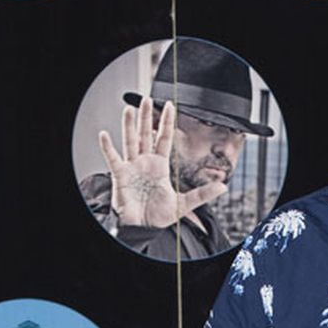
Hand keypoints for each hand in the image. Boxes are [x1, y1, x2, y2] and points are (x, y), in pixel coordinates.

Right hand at [98, 98, 226, 228]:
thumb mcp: (184, 204)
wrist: (143, 228)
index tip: (170, 105)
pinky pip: (113, 158)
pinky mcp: (120, 176)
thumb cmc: (158, 216)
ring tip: (130, 110)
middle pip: (146, 134)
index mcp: (160, 166)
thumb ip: (203, 194)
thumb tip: (223, 187)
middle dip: (147, 117)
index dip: (167, 122)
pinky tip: (104, 135)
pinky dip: (107, 147)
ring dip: (129, 125)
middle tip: (148, 100)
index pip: (164, 138)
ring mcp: (132, 167)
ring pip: (130, 141)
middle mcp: (145, 163)